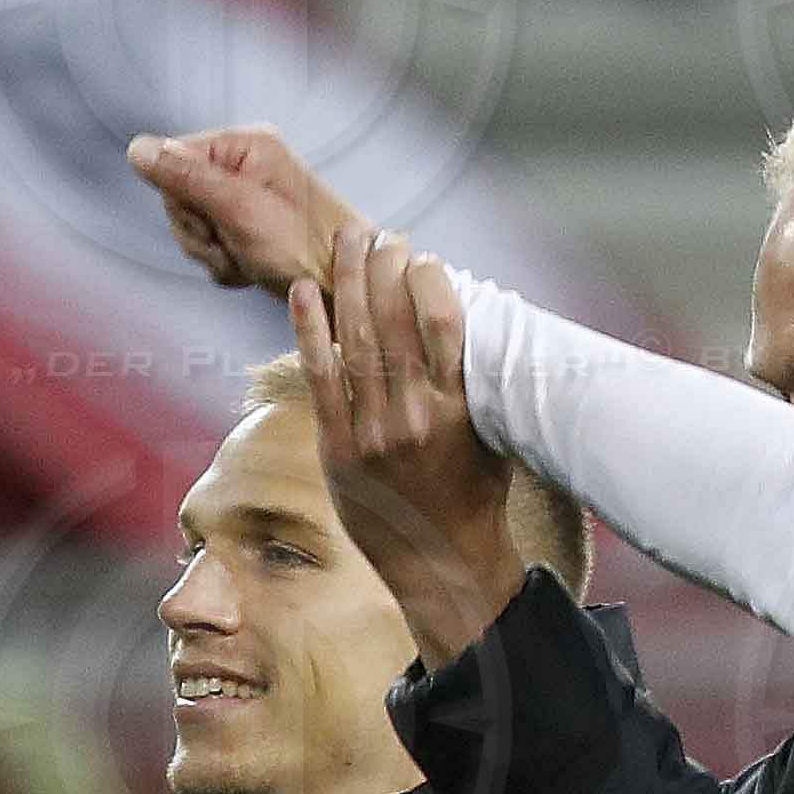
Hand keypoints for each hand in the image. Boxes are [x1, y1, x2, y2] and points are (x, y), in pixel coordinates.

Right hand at [127, 125, 358, 296]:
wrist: (341, 284)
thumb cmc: (303, 245)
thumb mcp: (238, 208)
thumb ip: (186, 177)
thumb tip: (137, 149)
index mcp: (244, 145)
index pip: (172, 160)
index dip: (183, 199)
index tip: (216, 217)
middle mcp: (242, 165)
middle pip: (177, 197)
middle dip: (200, 232)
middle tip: (234, 241)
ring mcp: (242, 197)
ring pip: (189, 227)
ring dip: (212, 252)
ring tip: (247, 256)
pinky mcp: (244, 226)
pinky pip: (208, 246)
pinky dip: (224, 264)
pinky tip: (251, 265)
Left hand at [295, 222, 519, 658]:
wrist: (440, 560)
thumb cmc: (473, 490)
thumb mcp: (492, 431)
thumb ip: (474, 380)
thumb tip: (465, 319)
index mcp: (458, 407)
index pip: (444, 323)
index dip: (429, 281)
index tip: (424, 257)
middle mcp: (414, 416)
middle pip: (394, 322)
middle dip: (384, 268)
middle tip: (381, 234)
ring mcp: (372, 432)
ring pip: (356, 340)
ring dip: (348, 283)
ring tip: (347, 242)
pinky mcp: (338, 447)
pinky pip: (321, 377)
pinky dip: (309, 331)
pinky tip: (302, 291)